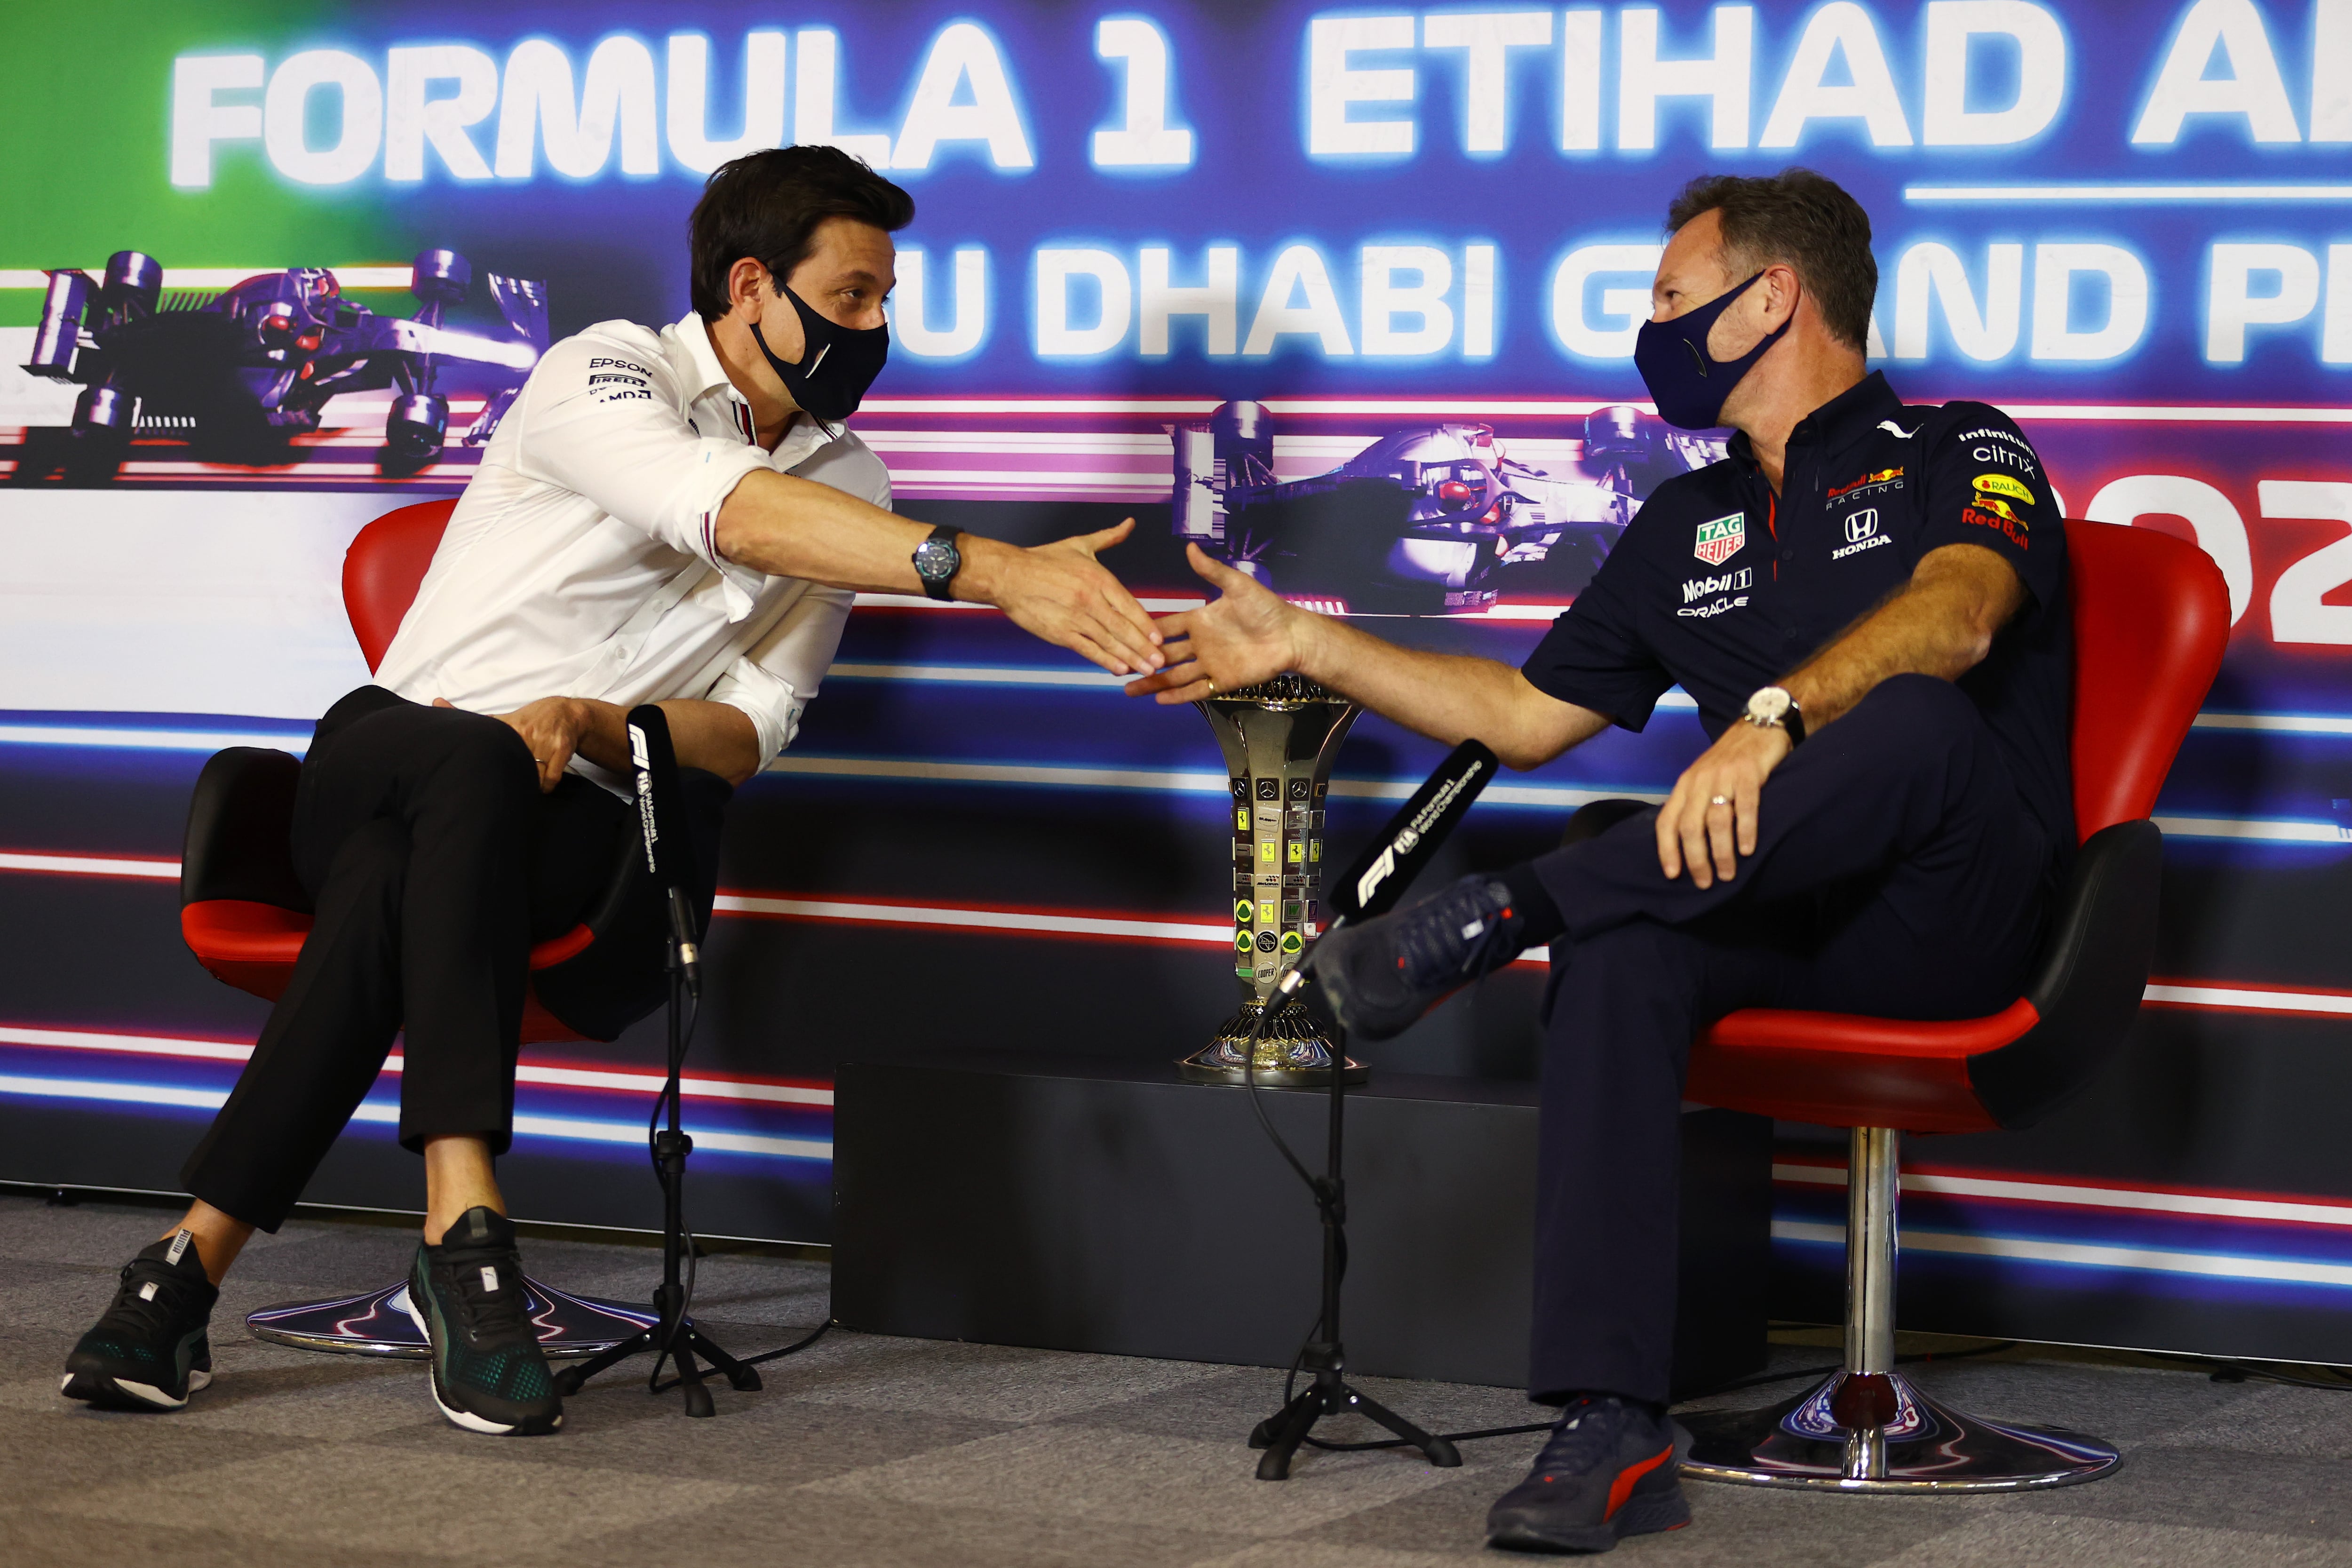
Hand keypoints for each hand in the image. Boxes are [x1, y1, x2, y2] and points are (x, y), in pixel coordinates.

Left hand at [439, 696, 584, 792]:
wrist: (568, 712)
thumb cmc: (532, 718)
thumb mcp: (505, 719)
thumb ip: (477, 721)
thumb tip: (437, 703)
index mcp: (512, 726)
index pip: (494, 748)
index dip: (485, 766)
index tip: (477, 776)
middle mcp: (527, 733)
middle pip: (513, 766)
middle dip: (508, 779)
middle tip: (503, 786)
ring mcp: (546, 742)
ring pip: (532, 776)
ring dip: (528, 784)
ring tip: (524, 782)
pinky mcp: (562, 750)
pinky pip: (550, 780)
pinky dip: (545, 786)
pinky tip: (541, 784)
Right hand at [984, 518, 1163, 675]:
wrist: (1009, 574)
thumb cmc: (1044, 559)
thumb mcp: (1080, 544)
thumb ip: (1109, 537)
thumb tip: (1129, 524)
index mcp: (1098, 578)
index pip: (1129, 605)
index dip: (1146, 624)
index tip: (1159, 638)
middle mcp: (1090, 599)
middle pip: (1123, 627)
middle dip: (1144, 647)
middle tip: (1160, 661)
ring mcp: (1075, 618)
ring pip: (1109, 641)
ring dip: (1130, 658)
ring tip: (1146, 670)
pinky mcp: (1059, 632)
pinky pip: (1087, 649)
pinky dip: (1104, 660)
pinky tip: (1118, 669)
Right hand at [1123, 544, 1307, 702]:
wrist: (1291, 635)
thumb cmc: (1265, 608)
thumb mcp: (1237, 585)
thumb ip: (1211, 570)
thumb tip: (1189, 546)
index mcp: (1199, 620)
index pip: (1166, 626)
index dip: (1146, 631)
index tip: (1122, 634)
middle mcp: (1200, 644)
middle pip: (1164, 654)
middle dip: (1141, 659)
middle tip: (1116, 665)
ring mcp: (1209, 664)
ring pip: (1174, 676)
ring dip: (1152, 682)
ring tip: (1128, 689)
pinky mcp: (1222, 681)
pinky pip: (1196, 690)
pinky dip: (1178, 696)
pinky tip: (1158, 700)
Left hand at [1655, 719, 1791, 887]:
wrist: (1759, 726)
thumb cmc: (1731, 761)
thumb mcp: (1704, 780)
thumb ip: (1694, 806)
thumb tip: (1688, 846)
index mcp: (1685, 785)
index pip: (1667, 821)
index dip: (1667, 850)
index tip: (1673, 875)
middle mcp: (1699, 781)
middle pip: (1690, 826)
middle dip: (1696, 859)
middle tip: (1705, 882)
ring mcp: (1724, 776)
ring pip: (1716, 820)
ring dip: (1721, 852)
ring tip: (1728, 874)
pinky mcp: (1749, 772)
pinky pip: (1746, 806)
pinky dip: (1745, 831)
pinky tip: (1748, 850)